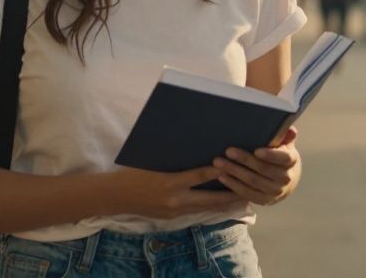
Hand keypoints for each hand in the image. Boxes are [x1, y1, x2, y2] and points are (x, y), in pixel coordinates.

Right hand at [108, 164, 246, 218]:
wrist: (116, 196)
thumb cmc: (134, 172)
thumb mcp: (154, 161)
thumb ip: (176, 158)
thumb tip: (197, 146)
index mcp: (170, 182)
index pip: (201, 176)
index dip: (220, 171)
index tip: (236, 164)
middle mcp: (175, 200)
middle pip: (210, 198)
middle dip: (231, 194)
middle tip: (249, 188)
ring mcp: (174, 211)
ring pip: (206, 208)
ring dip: (224, 203)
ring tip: (242, 196)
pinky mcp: (172, 217)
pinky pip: (196, 212)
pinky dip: (209, 206)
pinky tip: (220, 202)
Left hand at [214, 127, 301, 205]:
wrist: (285, 182)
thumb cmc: (280, 157)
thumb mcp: (285, 145)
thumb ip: (285, 136)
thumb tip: (290, 130)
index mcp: (291, 161)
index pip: (283, 158)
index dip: (270, 155)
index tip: (256, 150)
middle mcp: (285, 178)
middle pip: (263, 169)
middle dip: (244, 160)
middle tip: (228, 151)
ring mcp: (275, 191)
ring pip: (252, 181)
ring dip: (234, 172)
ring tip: (219, 163)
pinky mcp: (264, 201)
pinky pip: (247, 193)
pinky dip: (233, 185)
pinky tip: (222, 176)